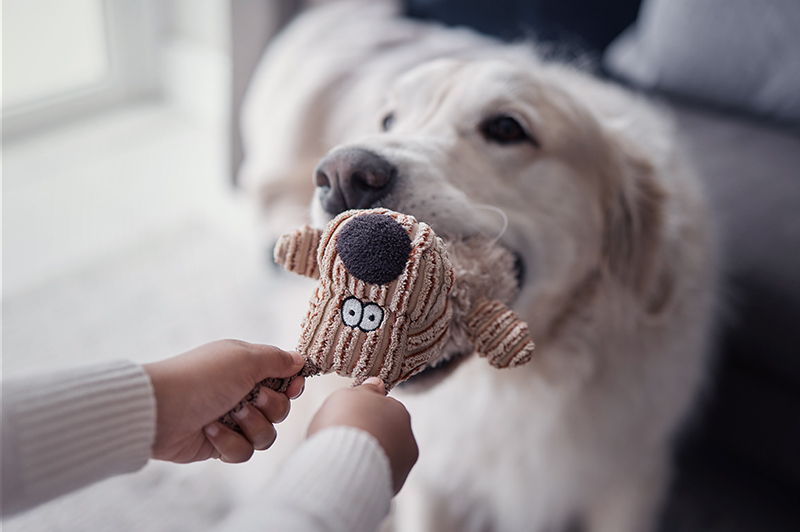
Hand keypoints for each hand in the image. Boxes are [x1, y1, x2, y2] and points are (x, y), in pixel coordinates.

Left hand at [143, 340, 304, 463]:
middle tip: (249, 397)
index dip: (292, 385)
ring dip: (250, 425)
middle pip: (280, 409)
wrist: (160, 410)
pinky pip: (244, 451)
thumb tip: (299, 360)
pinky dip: (229, 442)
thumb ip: (277, 359)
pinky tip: (210, 430)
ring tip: (228, 415)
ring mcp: (232, 420)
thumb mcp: (245, 358)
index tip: (292, 386)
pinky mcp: (220, 444)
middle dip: (269, 406)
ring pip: (266, 434)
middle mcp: (242, 393)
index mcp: (247, 368)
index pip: (284, 379)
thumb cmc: (201, 377)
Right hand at [307, 377, 417, 492]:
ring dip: (370, 456)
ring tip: (346, 459)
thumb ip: (366, 390)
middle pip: (386, 432)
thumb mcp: (349, 395)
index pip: (383, 408)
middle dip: (370, 435)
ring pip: (384, 455)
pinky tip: (351, 473)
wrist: (341, 465)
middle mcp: (406, 436)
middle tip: (346, 439)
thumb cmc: (343, 425)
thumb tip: (377, 384)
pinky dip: (368, 475)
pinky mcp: (394, 485)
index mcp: (398, 410)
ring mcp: (403, 463)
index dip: (362, 413)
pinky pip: (378, 475)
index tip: (347, 419)